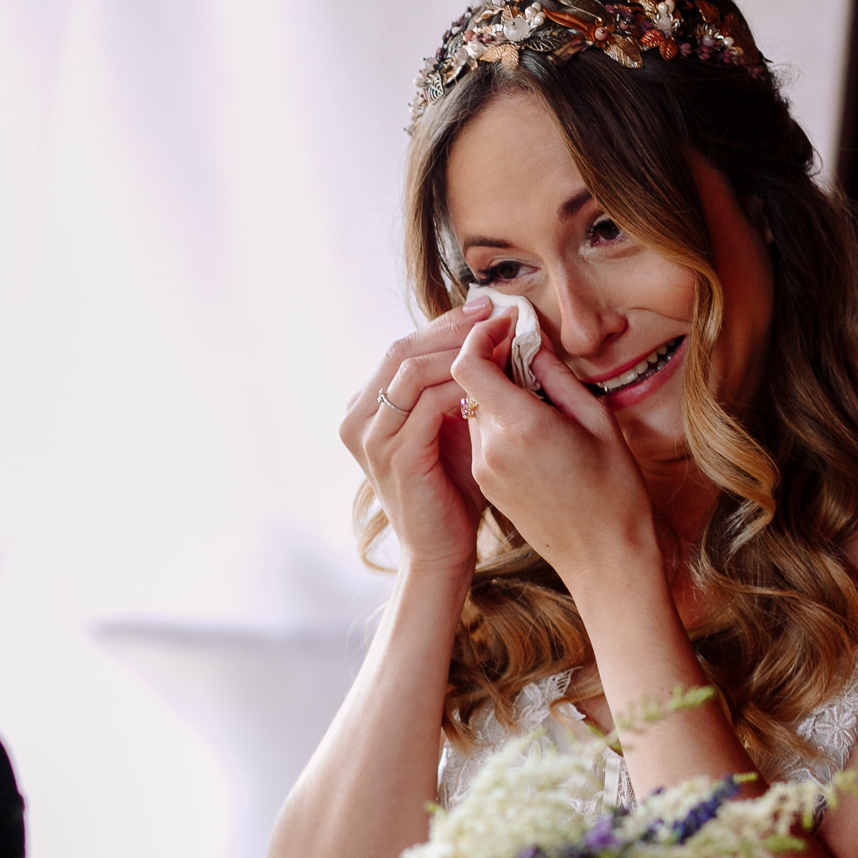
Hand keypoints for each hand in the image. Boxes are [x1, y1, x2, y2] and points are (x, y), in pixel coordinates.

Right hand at [340, 297, 495, 573]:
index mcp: (363, 407)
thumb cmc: (449, 489)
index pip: (402, 346)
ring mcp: (370, 438)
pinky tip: (493, 381)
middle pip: (402, 349)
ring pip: (412, 370)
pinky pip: (428, 403)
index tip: (488, 309)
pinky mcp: (394, 455)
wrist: (442, 549)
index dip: (444, 324)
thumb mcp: (447, 426)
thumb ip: (452, 385)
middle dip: (453, 329)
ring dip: (461, 351)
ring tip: (501, 342)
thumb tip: (484, 332)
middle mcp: (356, 418)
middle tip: (498, 316)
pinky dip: (462, 385)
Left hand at [451, 312, 657, 592]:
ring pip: (472, 409)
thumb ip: (556, 375)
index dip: (481, 337)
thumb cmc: (615, 489)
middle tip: (526, 349)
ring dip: (494, 391)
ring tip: (535, 390)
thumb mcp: (598, 420)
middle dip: (492, 360)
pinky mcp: (485, 483)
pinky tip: (530, 423)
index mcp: (521, 426)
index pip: (468, 365)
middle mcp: (492, 448)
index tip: (506, 325)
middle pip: (468, 384)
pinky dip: (496, 418)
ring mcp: (484, 468)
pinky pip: (479, 436)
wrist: (605, 559)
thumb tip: (532, 340)